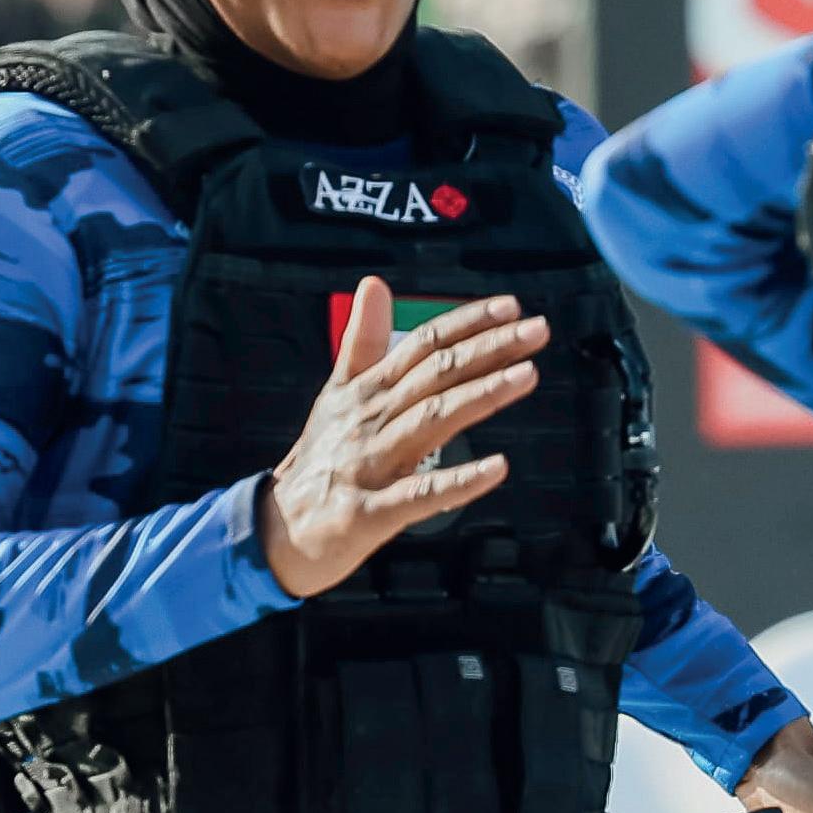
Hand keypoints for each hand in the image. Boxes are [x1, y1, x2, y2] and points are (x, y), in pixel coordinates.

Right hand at [258, 279, 547, 600]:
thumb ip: (361, 341)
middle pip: (435, 375)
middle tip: (536, 331)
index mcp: (367, 391)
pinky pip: (420, 495)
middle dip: (488, 349)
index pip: (422, 345)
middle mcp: (371, 420)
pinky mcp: (371, 512)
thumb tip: (374, 283)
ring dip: (480, 397)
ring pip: (430, 422)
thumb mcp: (336, 394)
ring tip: (525, 376)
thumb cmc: (319, 461)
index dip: (466, 323)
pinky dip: (458, 482)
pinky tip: (496, 467)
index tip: (510, 308)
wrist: (277, 529)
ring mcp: (371, 465)